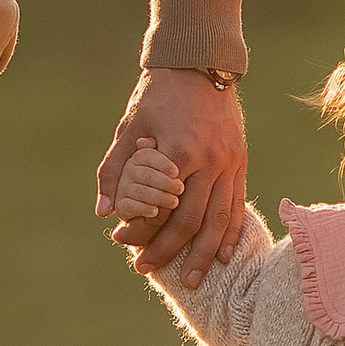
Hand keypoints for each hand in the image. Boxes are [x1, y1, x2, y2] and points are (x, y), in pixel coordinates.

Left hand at [96, 66, 247, 280]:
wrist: (198, 64)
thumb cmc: (158, 95)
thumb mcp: (130, 127)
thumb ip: (115, 170)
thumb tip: (104, 212)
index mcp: (179, 152)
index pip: (159, 207)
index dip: (139, 230)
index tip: (120, 241)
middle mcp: (209, 161)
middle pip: (190, 221)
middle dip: (167, 251)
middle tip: (146, 270)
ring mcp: (230, 162)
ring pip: (218, 220)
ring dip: (203, 254)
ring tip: (193, 281)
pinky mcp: (240, 161)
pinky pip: (237, 205)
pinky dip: (230, 234)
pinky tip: (223, 256)